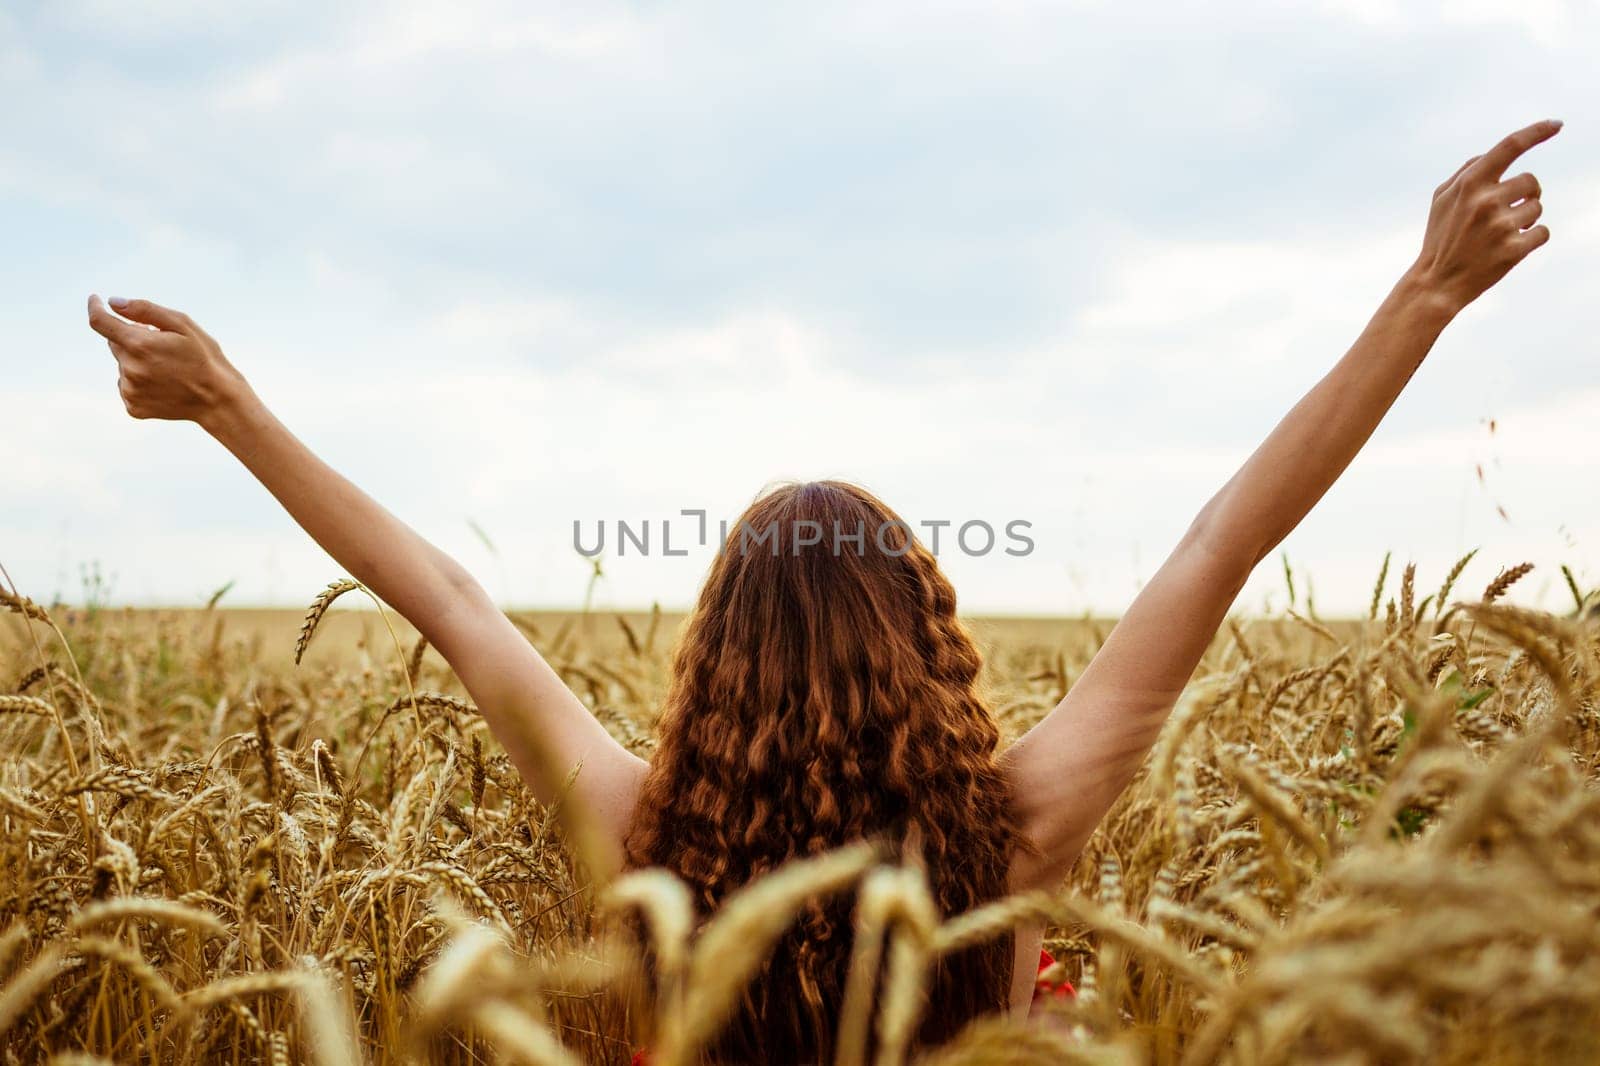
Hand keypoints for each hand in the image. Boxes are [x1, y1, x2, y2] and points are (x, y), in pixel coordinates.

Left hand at [85, 296, 249, 423]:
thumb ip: (145, 309)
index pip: (100, 322)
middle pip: (115, 343)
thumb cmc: (204, 358)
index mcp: (139, 345)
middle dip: (133, 339)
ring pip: (123, 365)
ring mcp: (130, 390)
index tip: (96, 300)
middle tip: (163, 346)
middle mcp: (129, 368)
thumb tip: (114, 302)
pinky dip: (140, 382)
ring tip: (168, 369)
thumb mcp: (182, 324)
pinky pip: (127, 386)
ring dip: (138, 361)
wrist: (219, 400)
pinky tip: (163, 384)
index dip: (95, 307)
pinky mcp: (134, 406)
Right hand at [1411, 119, 1561, 313]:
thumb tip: (1497, 153)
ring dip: (1525, 219)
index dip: (1537, 132)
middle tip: (1506, 211)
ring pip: (1537, 208)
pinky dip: (1532, 238)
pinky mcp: (1514, 250)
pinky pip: (1542, 232)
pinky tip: (1511, 247)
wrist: (1436, 283)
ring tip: (1500, 234)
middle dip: (1525, 195)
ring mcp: (1501, 226)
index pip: (1510, 146)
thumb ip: (1467, 172)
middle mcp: (1486, 201)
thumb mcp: (1441, 200)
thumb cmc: (1441, 238)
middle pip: (1531, 182)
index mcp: (1469, 184)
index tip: (1556, 124)